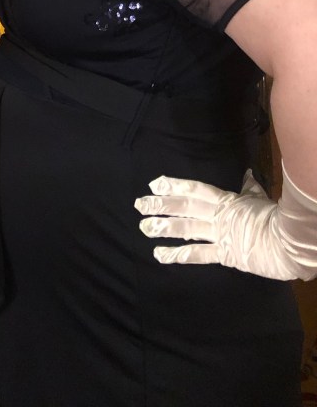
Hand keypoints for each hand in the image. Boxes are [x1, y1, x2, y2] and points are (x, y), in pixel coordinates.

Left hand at [134, 167, 316, 280]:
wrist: (289, 242)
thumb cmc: (275, 218)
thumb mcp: (260, 198)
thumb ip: (249, 188)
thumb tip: (247, 174)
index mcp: (225, 200)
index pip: (194, 190)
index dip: (174, 186)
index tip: (154, 184)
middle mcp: (217, 216)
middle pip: (184, 208)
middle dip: (161, 206)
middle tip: (140, 205)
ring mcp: (219, 235)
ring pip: (186, 228)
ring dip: (163, 228)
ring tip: (144, 227)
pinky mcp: (224, 255)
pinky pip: (198, 254)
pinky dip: (179, 255)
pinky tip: (161, 255)